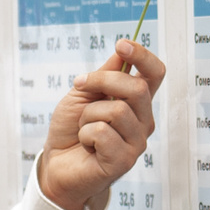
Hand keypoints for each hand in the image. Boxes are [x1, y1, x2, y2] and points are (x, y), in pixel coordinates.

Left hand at [36, 39, 163, 209]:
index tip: (122, 45)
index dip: (143, 56)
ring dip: (88, 115)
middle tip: (80, 86)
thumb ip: (103, 76)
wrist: (56, 164)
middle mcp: (142, 121)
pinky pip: (103, 133)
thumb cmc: (71, 129)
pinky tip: (86, 145)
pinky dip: (85, 134)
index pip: (154, 74)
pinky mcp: (124, 160)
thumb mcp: (82, 94)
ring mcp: (136, 142)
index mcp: (136, 102)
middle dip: (103, 81)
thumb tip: (120, 54)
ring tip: (84, 128)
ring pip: (116, 111)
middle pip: (137, 88)